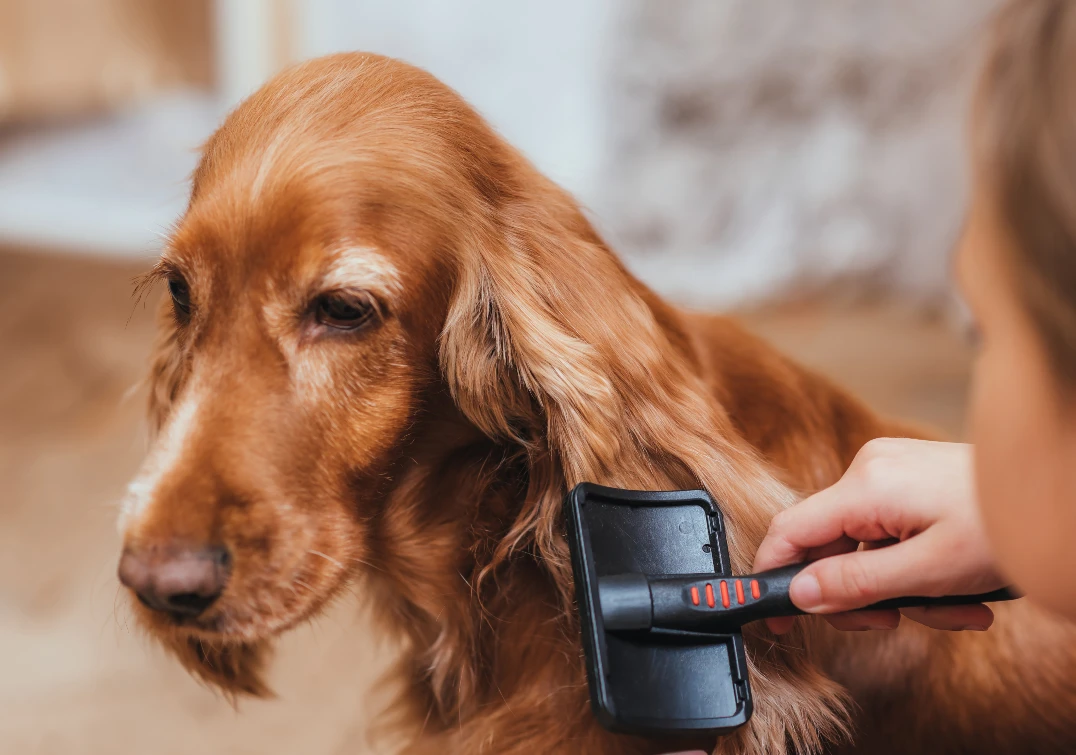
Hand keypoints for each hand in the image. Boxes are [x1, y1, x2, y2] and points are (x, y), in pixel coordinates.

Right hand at [753, 438, 1005, 632]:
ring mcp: (889, 471)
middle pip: (831, 546)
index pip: (791, 532)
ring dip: (899, 588)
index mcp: (865, 486)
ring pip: (864, 546)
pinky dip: (912, 566)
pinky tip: (955, 588)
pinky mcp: (907, 479)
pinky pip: (888, 532)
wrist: (1061, 500)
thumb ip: (856, 584)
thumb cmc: (1005, 530)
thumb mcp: (929, 573)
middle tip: (895, 622)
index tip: (774, 617)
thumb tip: (801, 594)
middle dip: (863, 594)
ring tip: (954, 609)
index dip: (775, 576)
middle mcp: (869, 470)